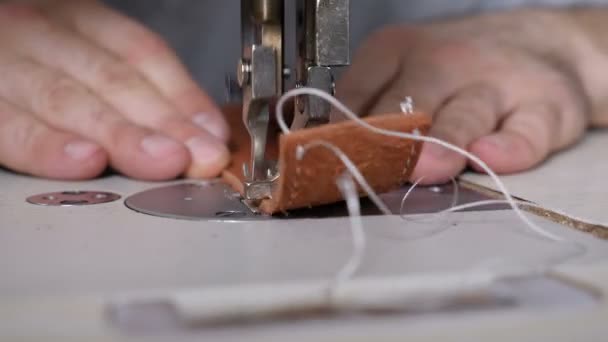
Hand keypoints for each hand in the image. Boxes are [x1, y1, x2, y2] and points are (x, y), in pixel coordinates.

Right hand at [0, 0, 229, 180]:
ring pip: (67, 97)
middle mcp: (35, 30)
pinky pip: (5, 123)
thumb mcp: (77, 57)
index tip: (213, 136)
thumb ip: (127, 89)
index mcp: (71, 19)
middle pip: (112, 78)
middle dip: (163, 122)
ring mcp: (1, 62)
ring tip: (162, 161)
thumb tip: (193, 131)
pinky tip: (84, 162)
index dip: (182, 95)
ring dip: (121, 133)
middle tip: (201, 157)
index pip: (139, 53)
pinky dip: (45, 144)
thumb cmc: (28, 63)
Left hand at [338, 10, 589, 183]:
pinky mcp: (545, 107)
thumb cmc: (459, 68)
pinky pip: (528, 130)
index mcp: (399, 51)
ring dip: (444, 141)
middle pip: (412, 99)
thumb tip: (333, 154)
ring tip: (429, 166)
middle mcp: (448, 61)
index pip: (359, 89)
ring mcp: (498, 82)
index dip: (342, 131)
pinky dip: (510, 146)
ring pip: (466, 113)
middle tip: (373, 165)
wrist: (543, 44)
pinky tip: (490, 155)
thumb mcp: (405, 70)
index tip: (329, 163)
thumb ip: (370, 107)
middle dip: (391, 136)